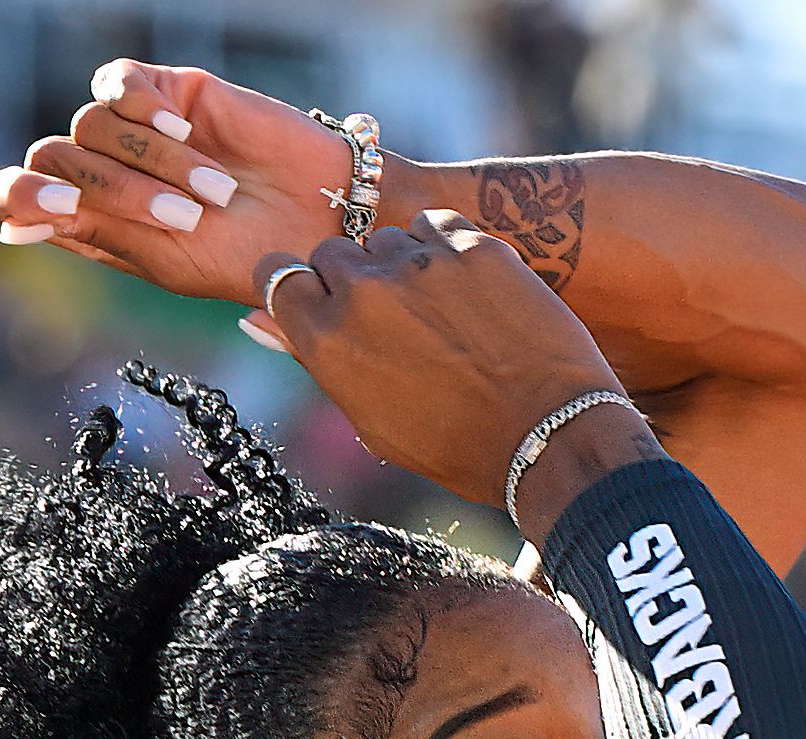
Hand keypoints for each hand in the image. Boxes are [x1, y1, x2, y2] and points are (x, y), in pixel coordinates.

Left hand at [0, 60, 405, 306]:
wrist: (319, 222)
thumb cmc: (248, 257)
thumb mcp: (168, 260)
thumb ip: (95, 233)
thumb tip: (12, 225)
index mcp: (94, 220)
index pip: (17, 192)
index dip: (18, 193)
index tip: (60, 205)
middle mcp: (105, 170)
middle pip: (54, 155)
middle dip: (116, 191)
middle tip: (186, 219)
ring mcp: (133, 130)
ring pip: (91, 124)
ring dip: (154, 163)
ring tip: (215, 192)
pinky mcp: (166, 92)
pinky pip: (119, 81)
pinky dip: (145, 109)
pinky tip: (187, 133)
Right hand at [259, 215, 657, 522]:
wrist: (549, 437)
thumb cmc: (457, 446)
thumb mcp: (373, 420)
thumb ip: (315, 359)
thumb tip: (256, 320)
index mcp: (327, 339)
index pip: (279, 276)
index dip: (301, 289)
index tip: (324, 304)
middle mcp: (363, 291)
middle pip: (332, 253)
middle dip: (354, 279)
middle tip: (397, 321)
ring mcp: (420, 263)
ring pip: (388, 237)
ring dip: (405, 265)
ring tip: (444, 315)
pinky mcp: (473, 246)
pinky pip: (438, 225)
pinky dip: (448, 249)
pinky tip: (472, 291)